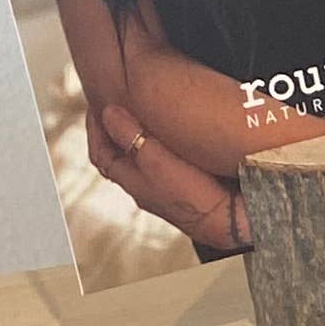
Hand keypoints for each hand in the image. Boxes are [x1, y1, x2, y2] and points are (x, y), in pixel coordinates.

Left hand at [91, 102, 247, 252]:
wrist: (229, 220)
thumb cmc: (192, 196)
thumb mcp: (154, 160)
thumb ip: (130, 135)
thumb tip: (108, 113)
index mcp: (129, 179)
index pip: (100, 152)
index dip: (95, 127)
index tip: (97, 105)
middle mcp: (143, 186)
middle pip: (119, 154)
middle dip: (116, 130)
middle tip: (117, 108)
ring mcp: (163, 188)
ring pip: (141, 158)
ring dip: (138, 136)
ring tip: (143, 116)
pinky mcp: (183, 187)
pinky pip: (162, 161)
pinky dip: (159, 144)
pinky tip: (172, 136)